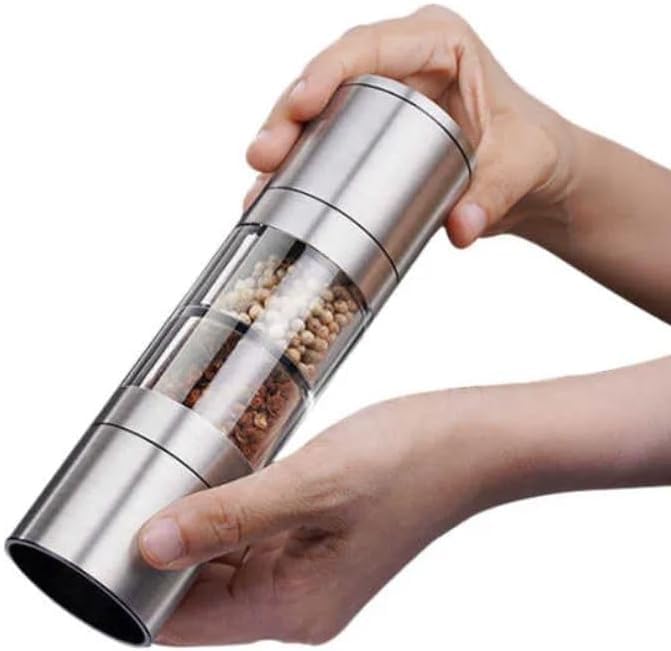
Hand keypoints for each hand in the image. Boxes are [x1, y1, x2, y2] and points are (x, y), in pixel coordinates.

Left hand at [137, 391, 515, 644]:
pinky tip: (211, 481)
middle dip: (160, 555)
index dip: (135, 588)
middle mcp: (299, 602)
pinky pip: (250, 542)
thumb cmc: (407, 460)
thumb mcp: (309, 484)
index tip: (104, 539)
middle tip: (134, 497)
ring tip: (167, 484)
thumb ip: (228, 517)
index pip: (184, 622)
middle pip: (199, 596)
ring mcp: (309, 573)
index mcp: (295, 606)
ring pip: (223, 567)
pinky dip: (224, 517)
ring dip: (192, 532)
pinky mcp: (317, 542)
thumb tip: (149, 547)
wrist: (470, 442)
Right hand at [244, 5, 578, 247]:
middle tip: (263, 156)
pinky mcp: (375, 131)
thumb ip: (493, 195)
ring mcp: (384, 96)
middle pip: (330, 77)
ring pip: (320, 110)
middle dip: (289, 115)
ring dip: (286, 144)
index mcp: (440, 42)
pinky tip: (277, 193)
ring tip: (260, 183)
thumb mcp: (522, 166)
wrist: (534, 177)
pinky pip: (328, 139)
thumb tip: (459, 229)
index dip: (326, 72)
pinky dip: (302, 166)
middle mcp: (403, 62)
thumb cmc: (533, 152)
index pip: (370, 46)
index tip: (300, 106)